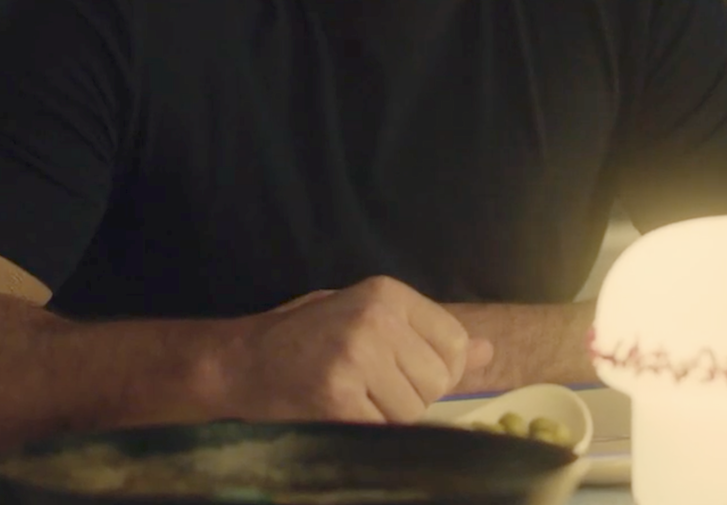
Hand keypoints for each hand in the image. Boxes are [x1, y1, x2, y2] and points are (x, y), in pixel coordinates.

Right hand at [223, 276, 492, 423]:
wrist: (239, 363)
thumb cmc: (307, 341)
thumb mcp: (368, 320)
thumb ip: (427, 336)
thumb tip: (487, 353)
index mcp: (387, 293)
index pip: (454, 343)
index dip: (435, 371)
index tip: (401, 373)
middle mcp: (376, 318)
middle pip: (435, 381)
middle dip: (411, 397)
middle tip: (369, 389)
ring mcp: (356, 355)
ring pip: (412, 411)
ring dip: (388, 419)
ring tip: (352, 399)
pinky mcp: (338, 395)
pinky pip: (384, 431)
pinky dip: (368, 433)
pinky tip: (342, 414)